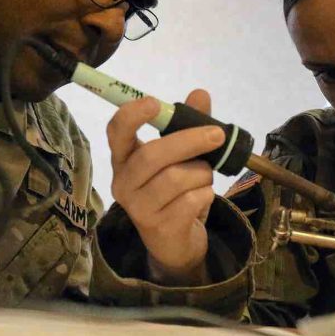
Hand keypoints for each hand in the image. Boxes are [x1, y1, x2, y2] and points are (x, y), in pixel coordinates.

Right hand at [107, 89, 220, 285]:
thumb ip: (189, 124)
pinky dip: (205, 195)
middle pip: (152, 155)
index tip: (154, 102)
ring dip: (202, 173)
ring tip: (204, 178)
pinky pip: (190, 201)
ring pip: (176, 178)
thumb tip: (200, 93)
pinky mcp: (158, 227)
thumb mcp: (183, 156)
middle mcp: (124, 183)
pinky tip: (201, 199)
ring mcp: (138, 207)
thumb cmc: (176, 192)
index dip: (131, 116)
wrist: (176, 242)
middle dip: (189, 141)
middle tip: (218, 134)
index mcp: (125, 159)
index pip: (116, 133)